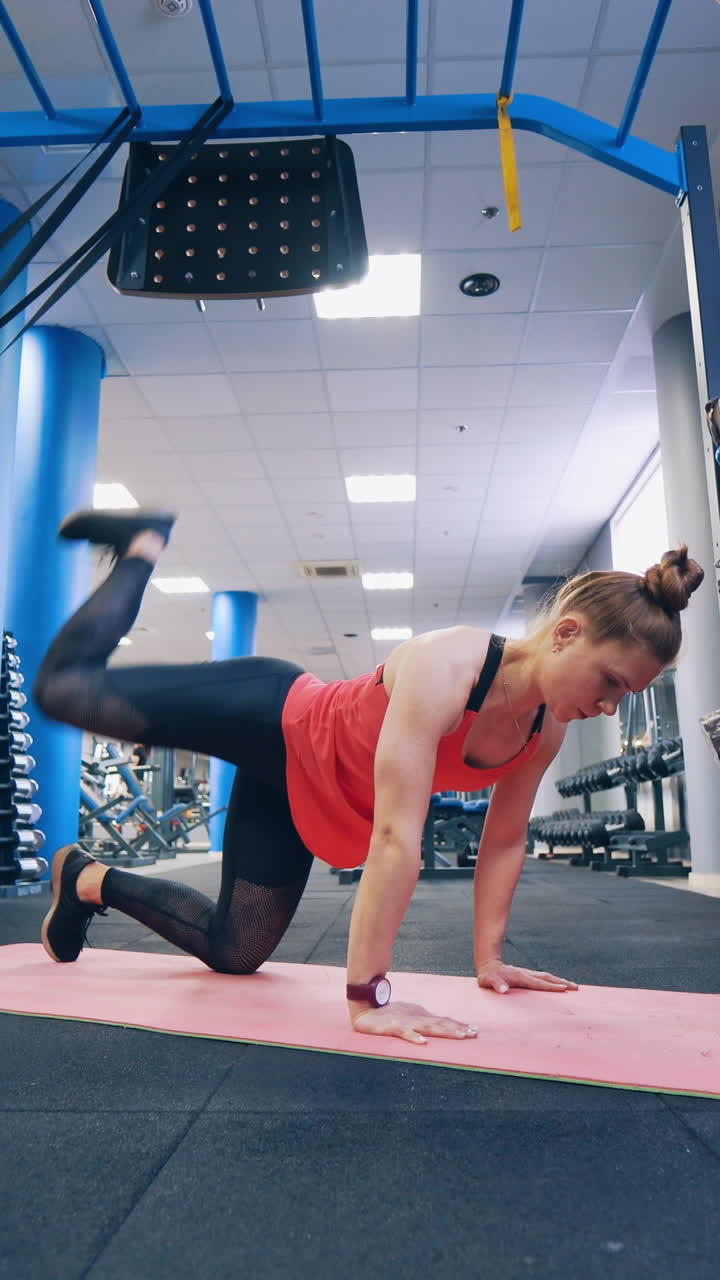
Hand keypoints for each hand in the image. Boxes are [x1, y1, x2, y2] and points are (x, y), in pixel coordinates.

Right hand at [351, 1001, 477, 1045]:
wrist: (366, 1007)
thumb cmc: (389, 1013)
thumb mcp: (411, 1015)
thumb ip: (424, 1019)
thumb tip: (439, 1024)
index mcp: (421, 1016)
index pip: (443, 1021)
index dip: (458, 1025)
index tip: (474, 1030)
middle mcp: (417, 1018)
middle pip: (441, 1024)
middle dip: (458, 1029)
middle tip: (473, 1033)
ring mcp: (406, 1022)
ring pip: (429, 1027)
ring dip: (445, 1031)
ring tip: (459, 1036)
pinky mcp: (393, 1027)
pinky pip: (405, 1033)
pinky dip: (414, 1037)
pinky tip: (423, 1042)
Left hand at [477, 960, 578, 994]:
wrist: (488, 965)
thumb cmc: (488, 976)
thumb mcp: (488, 981)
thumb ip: (496, 984)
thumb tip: (503, 990)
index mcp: (520, 977)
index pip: (538, 983)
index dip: (551, 986)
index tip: (563, 988)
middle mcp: (526, 974)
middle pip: (547, 977)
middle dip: (562, 982)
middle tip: (576, 987)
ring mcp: (528, 974)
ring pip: (547, 977)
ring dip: (560, 981)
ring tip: (573, 986)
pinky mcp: (527, 976)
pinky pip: (543, 978)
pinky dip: (553, 981)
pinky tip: (558, 985)